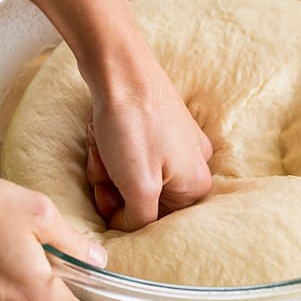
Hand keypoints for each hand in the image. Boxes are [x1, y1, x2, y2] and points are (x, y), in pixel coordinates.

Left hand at [86, 47, 212, 232]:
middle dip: (114, 186)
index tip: (108, 192)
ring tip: (104, 143)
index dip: (122, 212)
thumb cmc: (132, 124)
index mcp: (196, 185)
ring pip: (133, 176)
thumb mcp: (137, 185)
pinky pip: (132, 153)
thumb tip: (133, 232)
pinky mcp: (160, 126)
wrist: (121, 68)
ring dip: (109, 166)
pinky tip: (106, 132)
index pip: (152, 223)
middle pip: (142, 198)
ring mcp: (178, 143)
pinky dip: (113, 148)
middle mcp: (195, 165)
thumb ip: (140, 221)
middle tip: (105, 163)